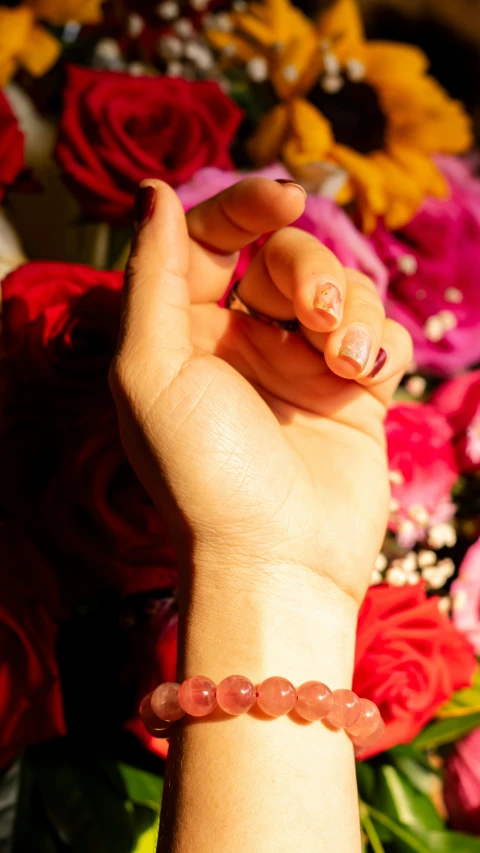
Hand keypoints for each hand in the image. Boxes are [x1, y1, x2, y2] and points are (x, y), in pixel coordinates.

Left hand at [110, 178, 411, 607]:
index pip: (215, 240)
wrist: (277, 562)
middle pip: (289, 258)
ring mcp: (302, 368)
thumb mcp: (151, 370)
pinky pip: (380, 333)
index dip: (245, 207)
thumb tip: (155, 192)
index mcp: (187, 334)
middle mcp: (243, 345)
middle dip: (311, 271)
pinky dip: (380, 342)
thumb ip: (152, 276)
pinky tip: (365, 377)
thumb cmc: (204, 475)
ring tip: (345, 362)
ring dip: (351, 310)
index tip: (284, 196)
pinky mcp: (354, 394)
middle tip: (316, 316)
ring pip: (343, 289)